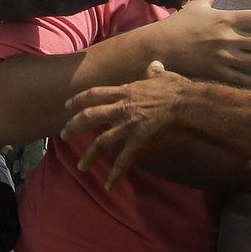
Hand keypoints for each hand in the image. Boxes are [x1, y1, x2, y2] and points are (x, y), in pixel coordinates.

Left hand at [62, 60, 189, 189]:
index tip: (67, 105)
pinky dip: (116, 175)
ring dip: (89, 156)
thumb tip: (154, 65)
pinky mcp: (137, 142)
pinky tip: (109, 186)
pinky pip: (123, 161)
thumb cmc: (178, 89)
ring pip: (100, 143)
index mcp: (125, 92)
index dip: (79, 99)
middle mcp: (121, 109)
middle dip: (73, 126)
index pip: (95, 94)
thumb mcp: (165, 76)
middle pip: (89, 117)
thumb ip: (155, 72)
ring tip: (81, 167)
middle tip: (63, 135)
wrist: (187, 105)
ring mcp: (127, 126)